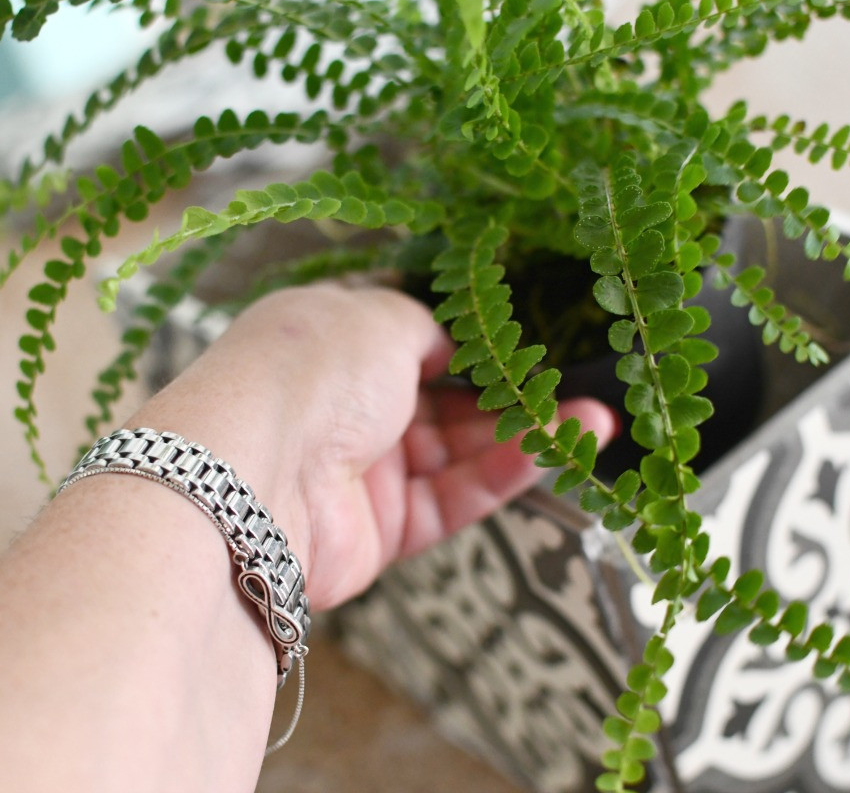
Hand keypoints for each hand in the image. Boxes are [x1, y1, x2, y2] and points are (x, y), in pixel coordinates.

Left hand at [130, 284, 615, 608]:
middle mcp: (343, 405)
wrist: (254, 475)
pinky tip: (556, 448)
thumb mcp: (378, 318)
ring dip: (525, 433)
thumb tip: (449, 339)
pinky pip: (451, 499)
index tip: (527, 340)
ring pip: (457, 452)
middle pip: (441, 399)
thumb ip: (423, 326)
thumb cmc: (310, 371)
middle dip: (510, 391)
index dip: (469, 341)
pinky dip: (502, 474)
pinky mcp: (378, 532)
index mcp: (330, 341)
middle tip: (577, 383)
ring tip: (594, 419)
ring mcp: (360, 471)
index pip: (409, 339)